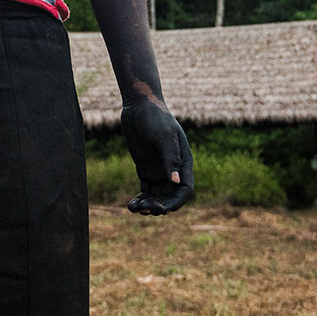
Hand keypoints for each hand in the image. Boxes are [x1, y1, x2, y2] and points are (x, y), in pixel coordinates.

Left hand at [120, 99, 193, 214]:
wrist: (139, 106)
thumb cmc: (156, 118)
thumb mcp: (164, 138)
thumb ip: (170, 159)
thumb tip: (176, 182)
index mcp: (184, 162)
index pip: (185, 190)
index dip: (176, 202)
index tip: (163, 209)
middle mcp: (172, 170)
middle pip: (170, 196)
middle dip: (159, 205)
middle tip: (145, 208)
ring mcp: (158, 170)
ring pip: (156, 196)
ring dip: (148, 205)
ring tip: (134, 208)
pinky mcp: (145, 170)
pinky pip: (145, 191)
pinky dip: (139, 199)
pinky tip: (131, 205)